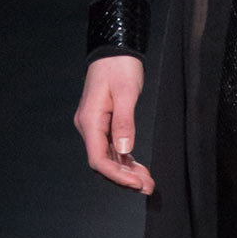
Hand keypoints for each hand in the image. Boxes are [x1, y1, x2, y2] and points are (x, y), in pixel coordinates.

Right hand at [74, 54, 153, 192]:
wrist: (115, 50)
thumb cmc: (119, 67)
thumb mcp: (126, 93)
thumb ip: (124, 122)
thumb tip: (125, 149)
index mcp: (90, 120)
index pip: (99, 159)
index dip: (117, 175)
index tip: (136, 183)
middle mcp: (88, 126)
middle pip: (103, 162)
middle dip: (124, 178)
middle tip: (147, 187)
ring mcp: (96, 126)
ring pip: (109, 157)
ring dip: (127, 171)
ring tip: (147, 182)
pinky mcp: (104, 124)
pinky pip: (113, 148)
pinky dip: (126, 160)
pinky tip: (139, 169)